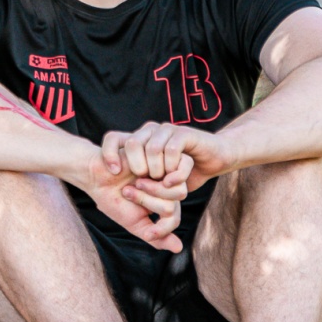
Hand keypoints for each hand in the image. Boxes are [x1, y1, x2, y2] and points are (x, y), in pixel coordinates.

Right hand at [76, 150, 193, 252]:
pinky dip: (149, 178)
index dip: (161, 229)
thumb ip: (156, 236)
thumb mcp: (134, 223)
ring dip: (147, 192)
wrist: (95, 175)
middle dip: (147, 203)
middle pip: (173, 206)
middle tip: (127, 193)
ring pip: (174, 192)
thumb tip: (178, 248)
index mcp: (164, 202)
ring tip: (130, 182)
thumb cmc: (112, 199)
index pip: (173, 220)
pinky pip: (171, 173)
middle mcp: (167, 188)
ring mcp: (165, 172)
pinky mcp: (160, 156)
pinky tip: (136, 172)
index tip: (146, 230)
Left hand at [100, 122, 227, 182]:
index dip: (108, 153)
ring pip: (153, 149)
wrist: (212, 159)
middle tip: (146, 180)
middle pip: (132, 145)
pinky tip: (172, 179)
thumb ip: (141, 184)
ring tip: (162, 181)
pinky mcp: (184, 133)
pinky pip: (172, 149)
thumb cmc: (181, 172)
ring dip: (157, 170)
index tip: (114, 172)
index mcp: (139, 139)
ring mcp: (167, 130)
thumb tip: (121, 190)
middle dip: (138, 168)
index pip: (112, 138)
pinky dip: (172, 168)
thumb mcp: (156, 182)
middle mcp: (150, 131)